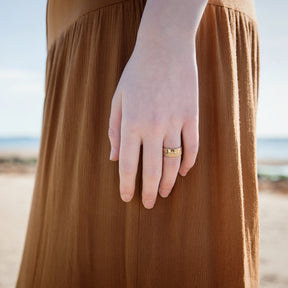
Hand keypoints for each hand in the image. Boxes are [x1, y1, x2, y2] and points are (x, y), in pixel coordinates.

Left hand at [108, 34, 198, 208]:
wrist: (165, 48)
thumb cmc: (136, 74)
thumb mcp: (118, 100)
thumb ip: (115, 131)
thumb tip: (114, 158)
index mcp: (132, 124)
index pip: (129, 165)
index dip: (127, 185)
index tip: (127, 199)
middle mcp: (154, 127)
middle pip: (153, 169)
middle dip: (150, 191)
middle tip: (149, 204)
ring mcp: (176, 122)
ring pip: (174, 162)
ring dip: (169, 181)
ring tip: (164, 193)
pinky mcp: (192, 116)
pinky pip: (192, 146)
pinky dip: (189, 162)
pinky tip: (183, 172)